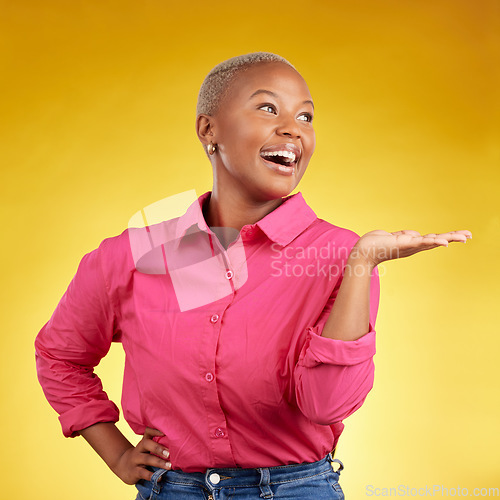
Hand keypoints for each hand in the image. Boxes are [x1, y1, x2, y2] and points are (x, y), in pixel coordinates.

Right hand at [112, 427, 170, 484]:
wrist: (122, 466)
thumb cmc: (141, 455)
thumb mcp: (146, 448)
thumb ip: (157, 445)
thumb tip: (177, 445)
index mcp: (144, 442)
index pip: (148, 432)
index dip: (155, 431)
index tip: (165, 432)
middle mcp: (139, 449)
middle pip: (146, 444)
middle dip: (158, 448)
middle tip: (169, 453)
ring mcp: (135, 460)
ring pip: (147, 459)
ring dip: (159, 462)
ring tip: (169, 466)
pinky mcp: (134, 472)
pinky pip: (143, 473)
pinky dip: (152, 476)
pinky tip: (160, 478)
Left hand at [351, 229, 471, 267]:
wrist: (363, 251)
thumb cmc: (375, 244)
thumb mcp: (393, 236)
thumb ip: (404, 235)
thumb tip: (414, 234)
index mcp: (411, 244)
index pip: (431, 239)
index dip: (446, 237)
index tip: (460, 235)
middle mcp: (413, 247)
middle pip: (437, 241)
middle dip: (454, 237)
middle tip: (470, 235)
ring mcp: (410, 246)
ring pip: (433, 241)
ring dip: (450, 238)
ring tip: (465, 236)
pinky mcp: (405, 244)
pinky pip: (422, 242)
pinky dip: (434, 242)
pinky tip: (445, 242)